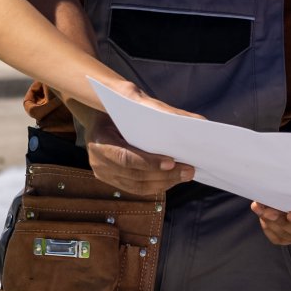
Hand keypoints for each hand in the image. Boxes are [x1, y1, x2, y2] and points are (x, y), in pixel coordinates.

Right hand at [79, 103, 194, 196]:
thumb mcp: (128, 101)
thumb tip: (195, 120)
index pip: (125, 157)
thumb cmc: (116, 107)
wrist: (95, 116)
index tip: (171, 162)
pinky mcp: (112, 181)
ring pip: (137, 186)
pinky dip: (157, 185)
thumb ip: (155, 110)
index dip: (149, 163)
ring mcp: (103, 174)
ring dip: (164, 182)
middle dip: (164, 175)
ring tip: (185, 175)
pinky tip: (173, 178)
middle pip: (135, 176)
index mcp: (99, 140)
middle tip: (188, 170)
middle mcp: (98, 161)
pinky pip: (136, 188)